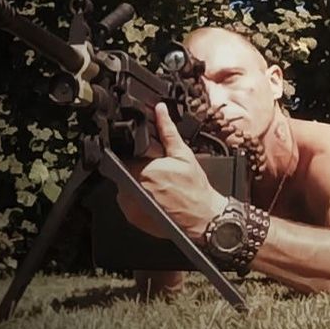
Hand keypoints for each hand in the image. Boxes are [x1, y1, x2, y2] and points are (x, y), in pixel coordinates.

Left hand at [117, 102, 228, 240]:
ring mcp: (131, 206)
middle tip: (160, 173)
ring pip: (126, 187)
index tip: (151, 158)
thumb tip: (160, 110)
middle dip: (139, 169)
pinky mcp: (133, 218)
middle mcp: (132, 189)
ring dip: (137, 184)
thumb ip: (167, 131)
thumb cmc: (195, 188)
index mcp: (143, 170)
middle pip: (125, 171)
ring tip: (159, 187)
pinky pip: (129, 203)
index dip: (139, 155)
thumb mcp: (183, 154)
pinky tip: (156, 198)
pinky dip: (138, 199)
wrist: (203, 217)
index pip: (127, 155)